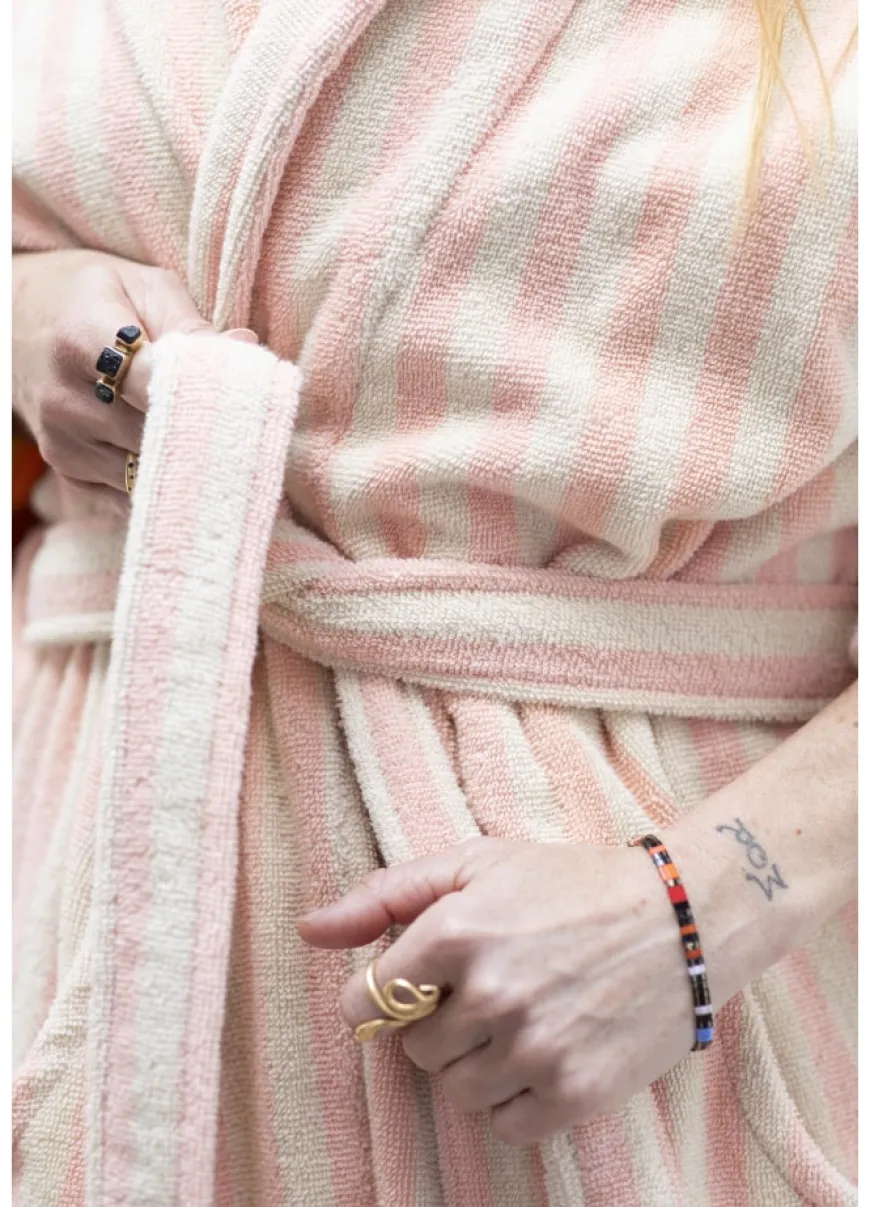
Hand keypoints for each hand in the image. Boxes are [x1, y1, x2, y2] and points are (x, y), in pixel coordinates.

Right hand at [11, 248, 255, 499]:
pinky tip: (187, 464)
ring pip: (150, 473)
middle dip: (207, 433)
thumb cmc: (92, 298)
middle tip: (247, 425)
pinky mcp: (70, 474)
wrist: (15, 323)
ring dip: (189, 463)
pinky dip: (165, 483)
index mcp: (81, 340)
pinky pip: (132, 495)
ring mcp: (64, 444)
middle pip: (158, 437)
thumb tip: (245, 349)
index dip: (206, 395)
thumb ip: (192, 324)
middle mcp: (65, 400)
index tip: (244, 397)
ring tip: (219, 442)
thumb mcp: (141, 288)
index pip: (158, 386)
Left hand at [298, 837, 697, 1145]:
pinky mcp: (573, 1092)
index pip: (365, 1002)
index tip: (417, 983)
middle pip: (412, 1048)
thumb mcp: (476, 863)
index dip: (385, 993)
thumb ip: (384, 894)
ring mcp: (534, 1048)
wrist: (681, 920)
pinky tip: (543, 1049)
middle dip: (437, 1020)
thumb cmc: (569, 884)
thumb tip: (307, 930)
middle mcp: (489, 994)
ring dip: (474, 1060)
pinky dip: (514, 1095)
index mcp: (455, 930)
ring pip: (455, 1089)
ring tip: (519, 1014)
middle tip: (487, 985)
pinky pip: (504, 1122)